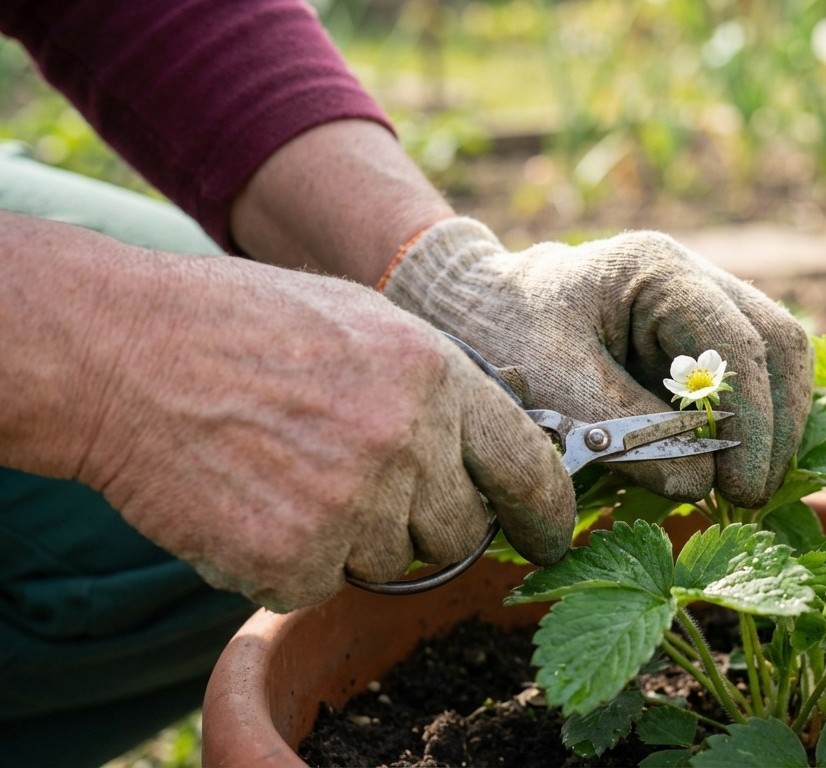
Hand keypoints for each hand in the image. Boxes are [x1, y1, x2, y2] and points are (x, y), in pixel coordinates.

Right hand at [80, 255, 574, 611]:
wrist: (124, 354)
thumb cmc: (243, 328)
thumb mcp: (365, 322)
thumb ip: (437, 388)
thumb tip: (489, 449)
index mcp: (435, 377)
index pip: (527, 467)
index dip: (547, 512)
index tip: (551, 536)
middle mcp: (407, 444)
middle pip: (458, 533)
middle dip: (423, 523)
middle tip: (361, 484)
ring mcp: (351, 506)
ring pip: (388, 563)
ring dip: (350, 538)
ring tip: (287, 473)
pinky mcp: (292, 560)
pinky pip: (319, 586)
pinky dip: (288, 562)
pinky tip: (250, 502)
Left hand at [381, 218, 812, 507]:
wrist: (470, 312)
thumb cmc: (500, 337)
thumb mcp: (553, 385)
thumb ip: (626, 432)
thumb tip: (699, 483)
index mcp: (659, 270)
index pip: (739, 345)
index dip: (752, 424)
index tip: (740, 490)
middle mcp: (695, 277)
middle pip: (778, 344)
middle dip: (774, 428)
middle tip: (750, 497)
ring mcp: (703, 304)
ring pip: (776, 360)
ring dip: (770, 429)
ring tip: (743, 490)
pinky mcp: (697, 338)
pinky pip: (748, 378)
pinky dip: (748, 425)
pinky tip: (729, 469)